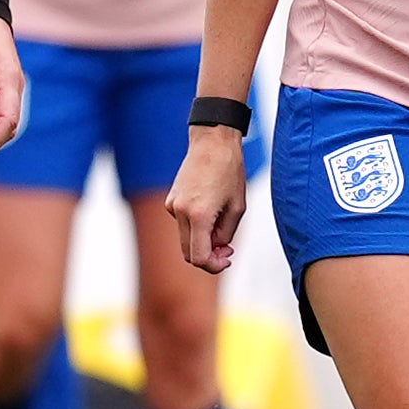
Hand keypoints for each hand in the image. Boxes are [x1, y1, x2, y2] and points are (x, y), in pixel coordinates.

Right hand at [165, 127, 248, 273]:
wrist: (213, 142)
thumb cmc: (230, 171)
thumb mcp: (237, 208)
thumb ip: (226, 234)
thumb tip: (216, 249)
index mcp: (198, 216)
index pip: (199, 258)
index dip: (214, 266)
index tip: (228, 259)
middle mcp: (180, 212)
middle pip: (188, 253)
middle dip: (209, 257)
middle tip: (228, 250)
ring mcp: (172, 206)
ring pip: (186, 239)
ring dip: (203, 240)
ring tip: (222, 222)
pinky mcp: (171, 200)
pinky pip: (183, 224)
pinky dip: (196, 226)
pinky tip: (210, 209)